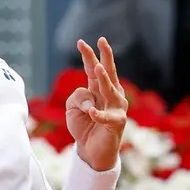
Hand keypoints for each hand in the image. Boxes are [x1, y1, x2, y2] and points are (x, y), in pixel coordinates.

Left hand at [66, 38, 128, 170]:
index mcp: (97, 88)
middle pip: (107, 73)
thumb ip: (77, 97)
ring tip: (97, 68)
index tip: (81, 41)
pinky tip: (91, 112)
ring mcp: (116, 108)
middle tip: (102, 40)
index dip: (88, 55)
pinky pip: (107, 117)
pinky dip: (98, 114)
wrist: (89, 149)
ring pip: (110, 90)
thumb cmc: (82, 125)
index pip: (92, 69)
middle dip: (105, 57)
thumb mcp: (71, 107)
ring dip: (104, 80)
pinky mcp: (117, 123)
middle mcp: (110, 95)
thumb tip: (90, 101)